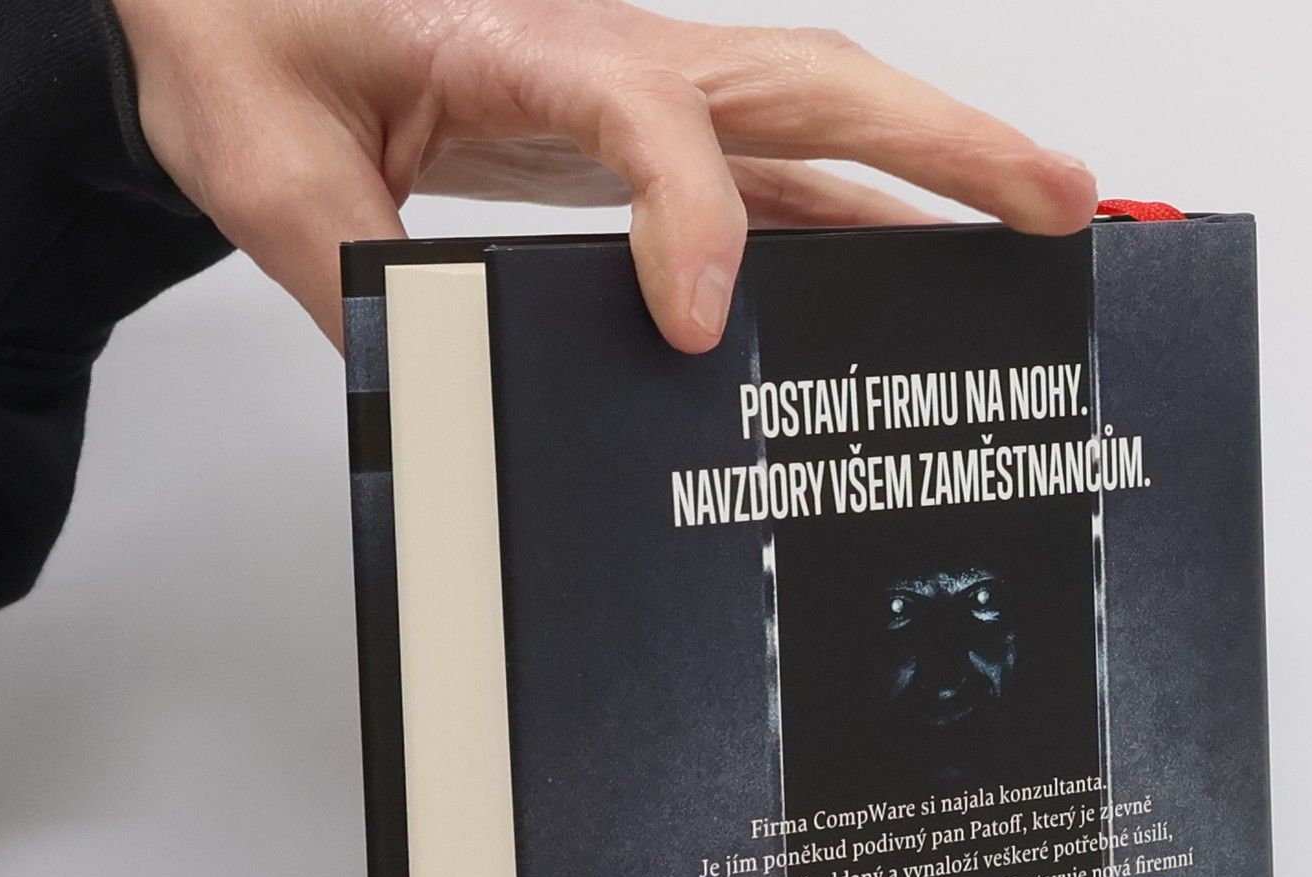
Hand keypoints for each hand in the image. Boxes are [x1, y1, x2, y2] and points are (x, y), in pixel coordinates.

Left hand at [109, 0, 1097, 352]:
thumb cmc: (250, 50)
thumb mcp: (276, 180)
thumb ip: (375, 284)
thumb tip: (456, 403)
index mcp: (511, 39)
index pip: (646, 112)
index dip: (690, 216)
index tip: (694, 326)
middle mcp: (609, 48)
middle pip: (813, 83)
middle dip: (949, 145)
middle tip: (1061, 207)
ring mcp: (641, 81)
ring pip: (820, 116)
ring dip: (939, 171)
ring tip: (1046, 227)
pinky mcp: (645, 124)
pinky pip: (777, 163)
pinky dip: (862, 208)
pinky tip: (914, 267)